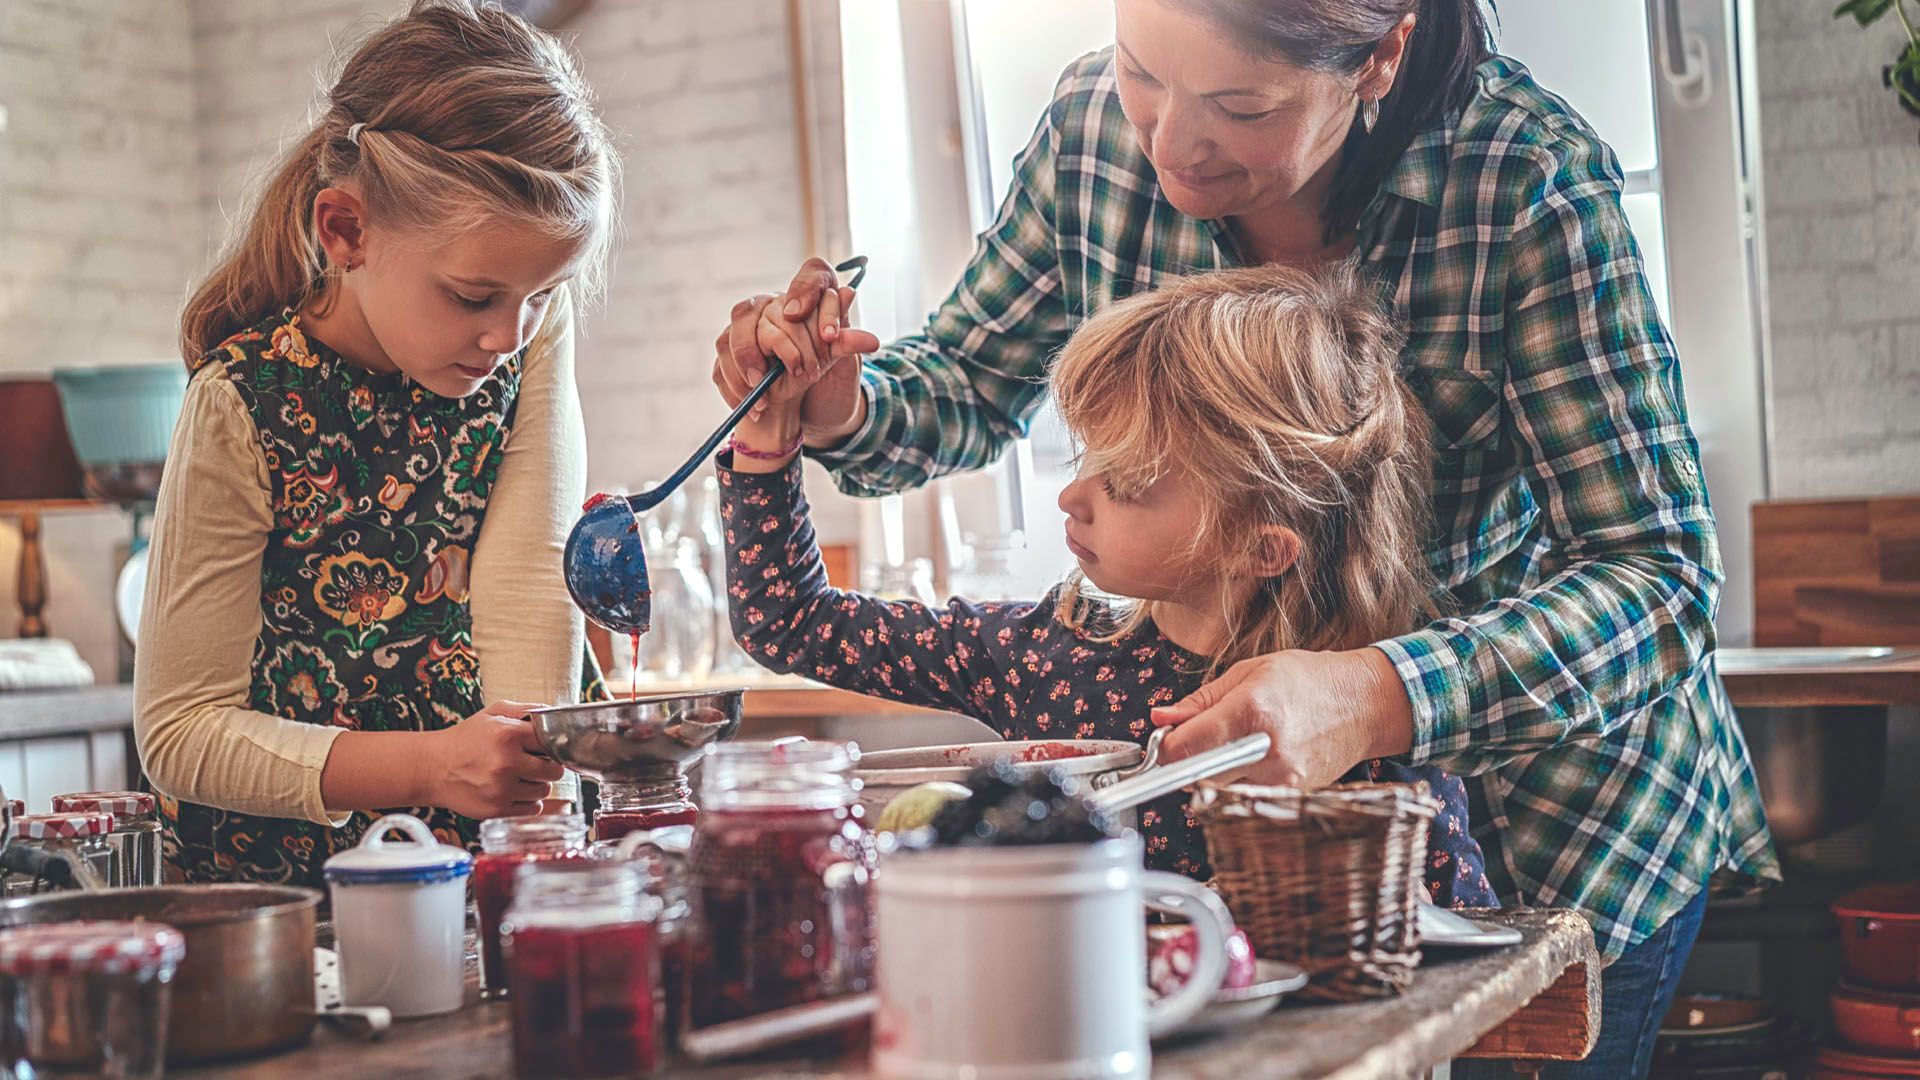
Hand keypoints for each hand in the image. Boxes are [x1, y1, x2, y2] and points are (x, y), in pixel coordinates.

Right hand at [422, 701, 565, 819]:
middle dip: (548, 767)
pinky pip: (533, 808)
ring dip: (537, 784)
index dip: (550, 745)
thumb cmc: (465, 740)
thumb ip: (524, 710)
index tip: (544, 748)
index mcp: (507, 734)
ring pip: (544, 791)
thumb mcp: (491, 714)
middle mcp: (506, 762)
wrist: (432, 768)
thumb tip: (551, 714)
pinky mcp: (497, 809)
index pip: (552, 742)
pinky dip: (528, 801)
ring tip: (520, 777)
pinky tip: (515, 791)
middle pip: (554, 771)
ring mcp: (502, 788)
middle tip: (535, 764)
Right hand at [713, 257, 880, 442]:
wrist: (803, 409)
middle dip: (780, 343)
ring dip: (748, 360)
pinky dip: (736, 382)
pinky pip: (722, 358)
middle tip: (799, 371)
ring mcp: (747, 325)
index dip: (807, 289)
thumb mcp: (840, 366)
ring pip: (736, 329)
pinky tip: (754, 401)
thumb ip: (845, 346)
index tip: (799, 315)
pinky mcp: (728, 350)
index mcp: (811, 300)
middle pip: (765, 306)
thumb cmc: (825, 379)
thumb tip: (868, 334)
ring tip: (764, 388)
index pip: (814, 273)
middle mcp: (776, 305)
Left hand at [1148, 648, 1415, 788]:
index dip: (1164, 746)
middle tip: (1192, 740)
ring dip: (1209, 772)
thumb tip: (1160, 718)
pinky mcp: (1290, 794)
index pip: (1185, 748)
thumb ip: (1200, 701)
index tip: (1164, 738)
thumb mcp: (1248, 673)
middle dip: (1184, 760)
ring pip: (1218, 789)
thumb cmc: (1308, 681)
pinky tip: (1251, 758)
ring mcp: (1281, 778)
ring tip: (1228, 745)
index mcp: (1251, 711)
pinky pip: (1244, 794)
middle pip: (1196, 775)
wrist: (1363, 704)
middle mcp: (1266, 750)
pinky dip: (1237, 781)